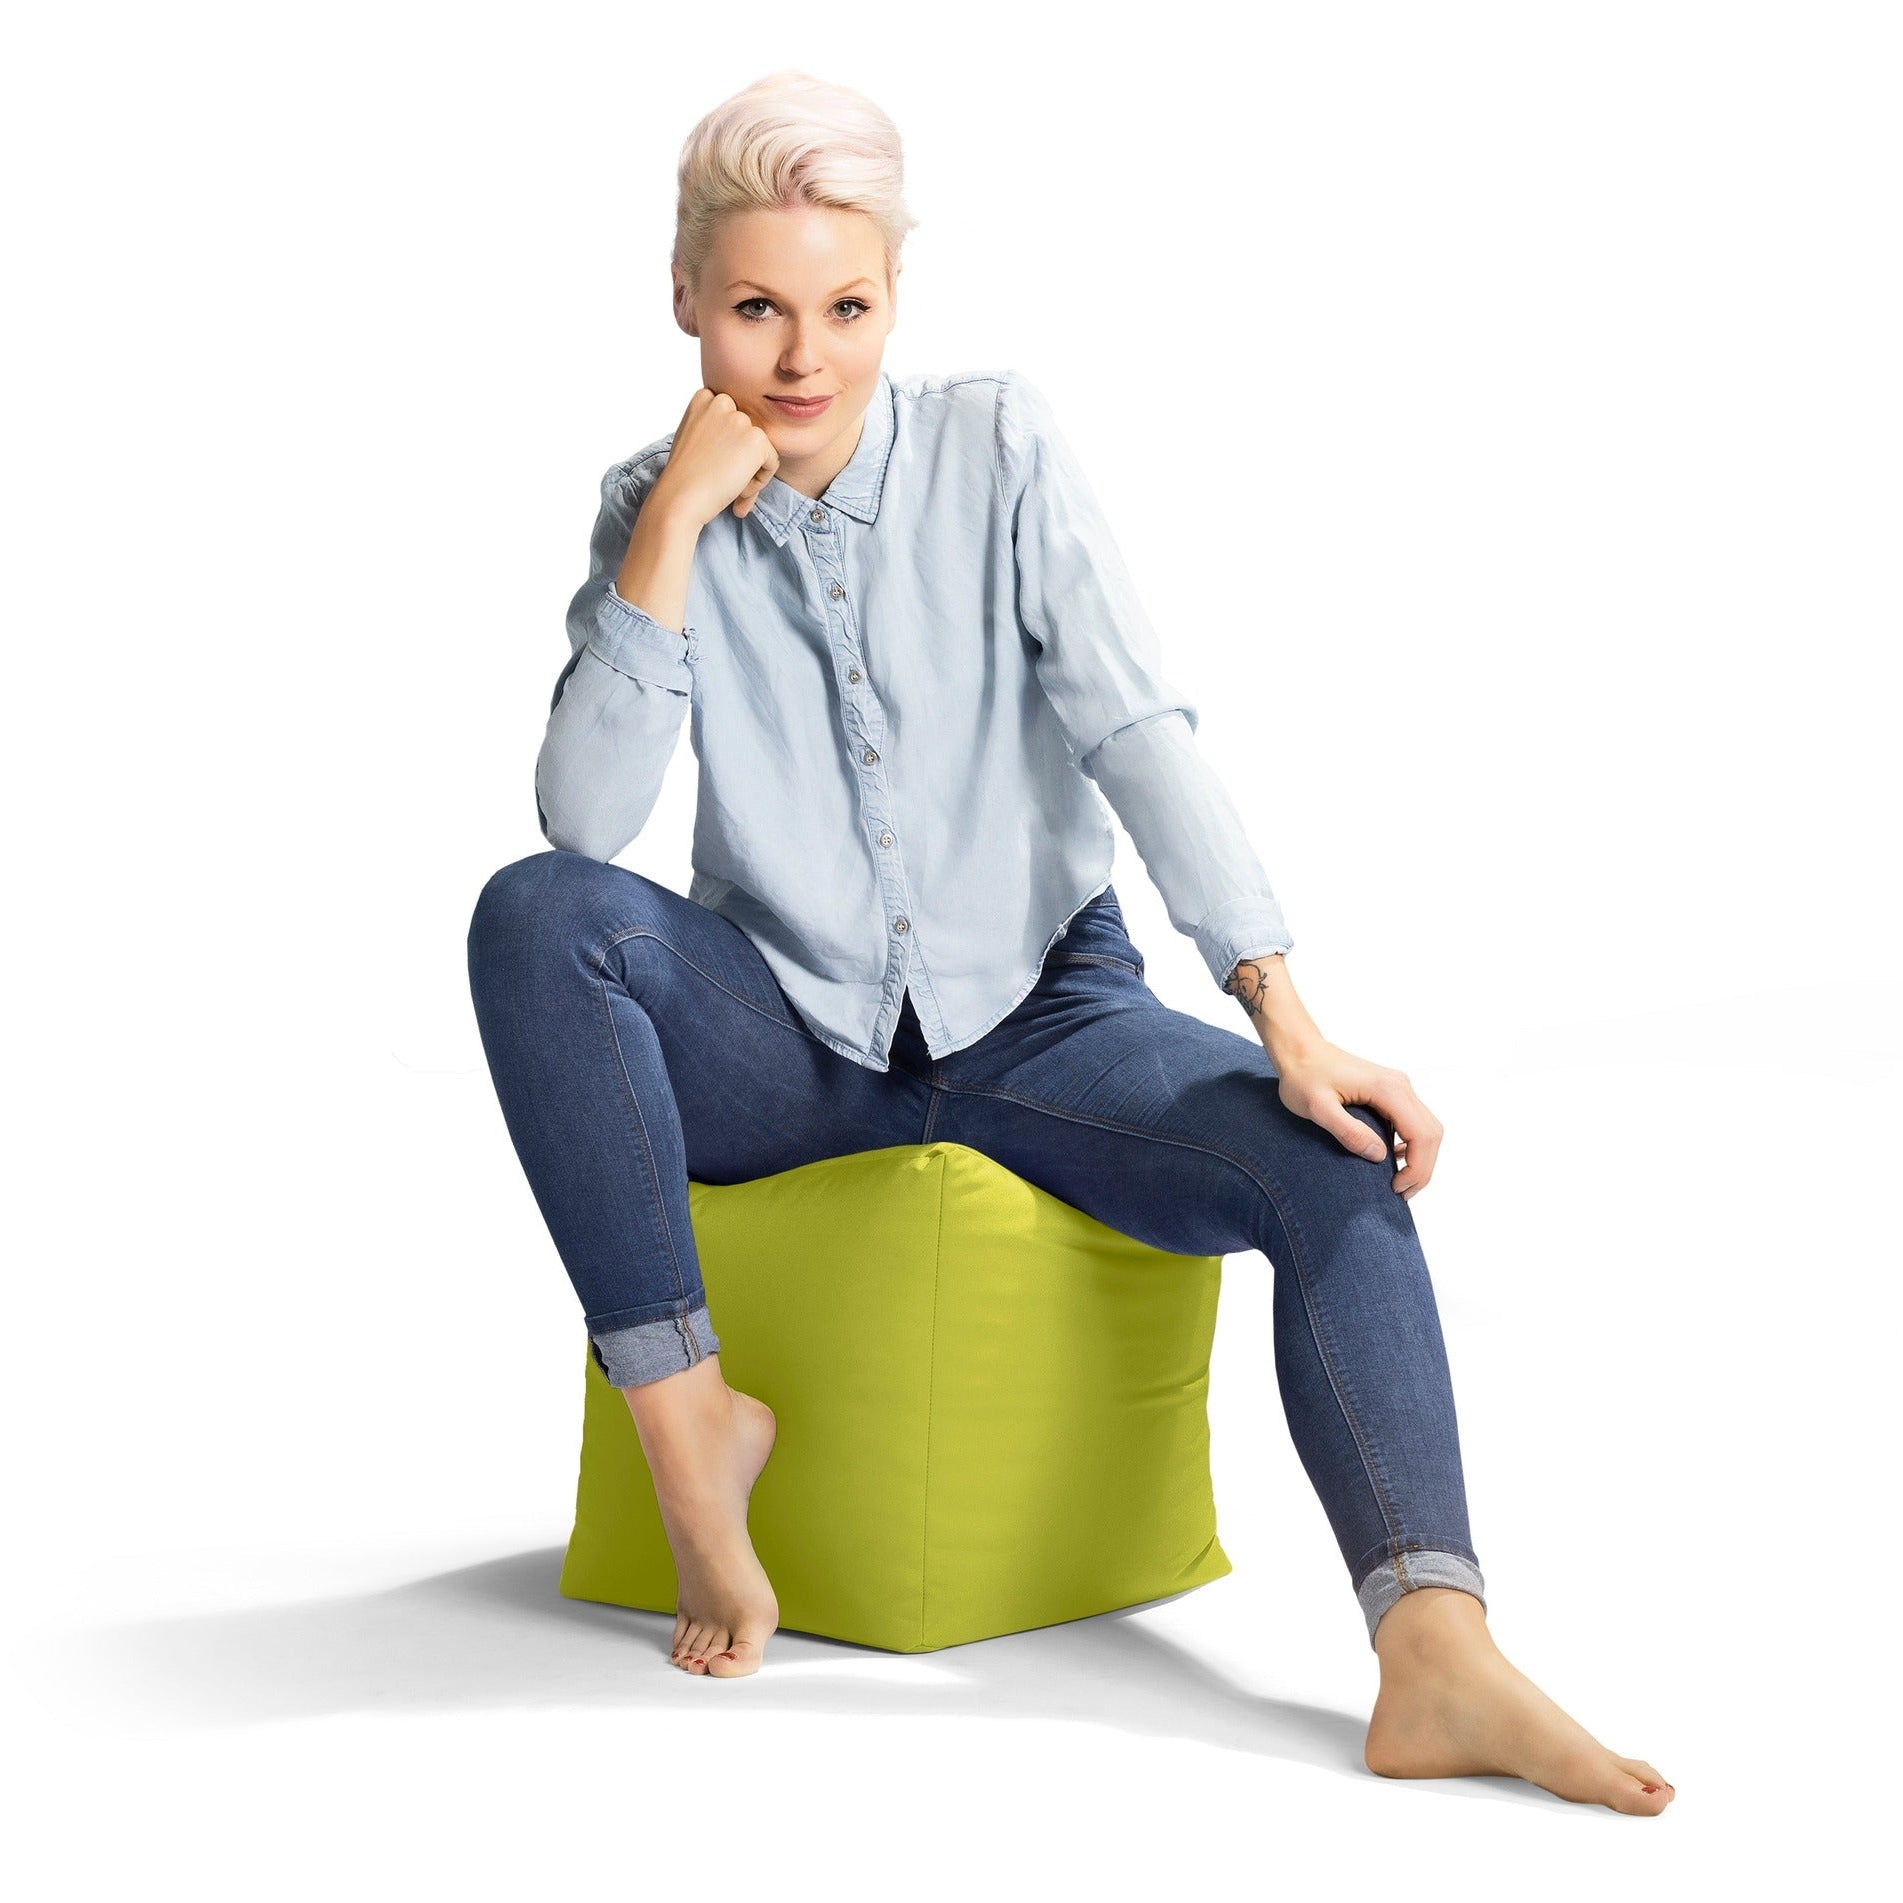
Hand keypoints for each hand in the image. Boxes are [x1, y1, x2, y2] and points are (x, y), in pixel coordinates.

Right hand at [650, 387, 780, 526]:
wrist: (680, 497)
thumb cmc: (683, 476)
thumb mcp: (693, 439)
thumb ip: (715, 429)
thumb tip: (740, 441)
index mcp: (704, 398)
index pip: (733, 420)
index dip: (728, 446)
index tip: (713, 464)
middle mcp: (723, 402)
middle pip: (748, 433)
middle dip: (741, 459)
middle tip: (721, 478)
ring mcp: (740, 419)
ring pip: (760, 449)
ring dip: (750, 471)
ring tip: (728, 485)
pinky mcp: (756, 439)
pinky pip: (772, 462)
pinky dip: (760, 481)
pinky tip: (738, 489)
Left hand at [1270, 1037, 1443, 1200]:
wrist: (1299, 1049)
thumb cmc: (1303, 1076)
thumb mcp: (1318, 1108)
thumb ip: (1348, 1131)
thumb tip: (1379, 1156)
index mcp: (1389, 1089)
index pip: (1422, 1135)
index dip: (1417, 1168)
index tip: (1395, 1188)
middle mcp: (1401, 1085)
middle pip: (1431, 1134)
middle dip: (1422, 1168)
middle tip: (1400, 1192)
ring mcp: (1399, 1087)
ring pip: (1427, 1128)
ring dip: (1420, 1158)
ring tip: (1399, 1181)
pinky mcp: (1391, 1091)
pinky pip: (1414, 1122)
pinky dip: (1412, 1145)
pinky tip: (1393, 1159)